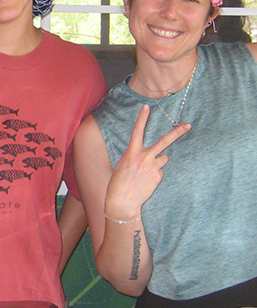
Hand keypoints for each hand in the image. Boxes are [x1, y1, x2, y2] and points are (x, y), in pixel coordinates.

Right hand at [105, 104, 189, 219]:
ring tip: (146, 172)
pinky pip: (160, 171)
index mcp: (132, 152)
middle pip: (164, 141)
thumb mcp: (123, 164)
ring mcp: (153, 167)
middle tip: (188, 125)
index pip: (137, 131)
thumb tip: (153, 156)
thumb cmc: (119, 182)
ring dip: (158, 162)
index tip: (147, 107)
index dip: (142, 118)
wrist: (122, 200)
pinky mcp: (158, 177)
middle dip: (177, 132)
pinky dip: (155, 175)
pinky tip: (146, 181)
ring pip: (163, 158)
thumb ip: (137, 156)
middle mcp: (144, 157)